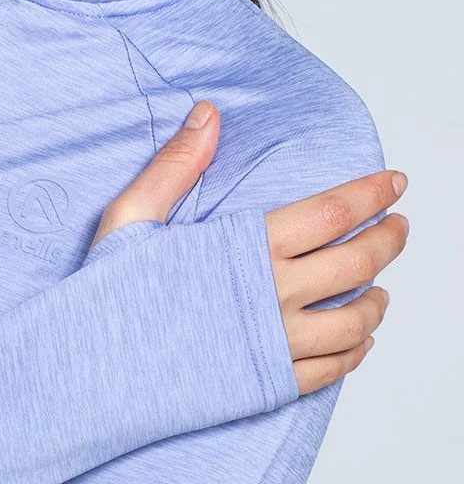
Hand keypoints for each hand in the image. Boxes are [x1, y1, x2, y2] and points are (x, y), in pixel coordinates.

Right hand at [90, 99, 409, 395]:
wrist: (95, 370)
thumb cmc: (112, 292)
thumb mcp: (133, 216)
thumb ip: (177, 164)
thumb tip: (209, 114)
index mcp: (245, 248)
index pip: (331, 212)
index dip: (370, 193)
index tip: (393, 181)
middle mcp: (272, 294)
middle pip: (357, 262)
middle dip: (388, 239)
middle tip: (399, 225)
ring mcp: (275, 342)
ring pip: (356, 320)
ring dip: (379, 299)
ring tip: (383, 284)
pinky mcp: (268, 381)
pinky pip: (332, 370)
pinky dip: (357, 352)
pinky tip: (360, 340)